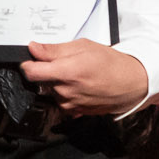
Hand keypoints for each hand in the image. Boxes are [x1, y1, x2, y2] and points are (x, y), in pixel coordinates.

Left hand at [22, 39, 150, 118]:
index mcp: (67, 72)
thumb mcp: (83, 47)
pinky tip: (79, 85)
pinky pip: (61, 101)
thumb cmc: (110, 63)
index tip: (31, 59)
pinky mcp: (75, 112)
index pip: (31, 72)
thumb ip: (54, 50)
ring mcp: (70, 104)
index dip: (27, 64)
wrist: (131, 84)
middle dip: (46, 72)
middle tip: (64, 63)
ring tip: (76, 74)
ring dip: (56, 83)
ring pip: (50, 91)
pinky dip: (65, 93)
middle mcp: (65, 92)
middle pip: (40, 82)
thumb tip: (33, 49)